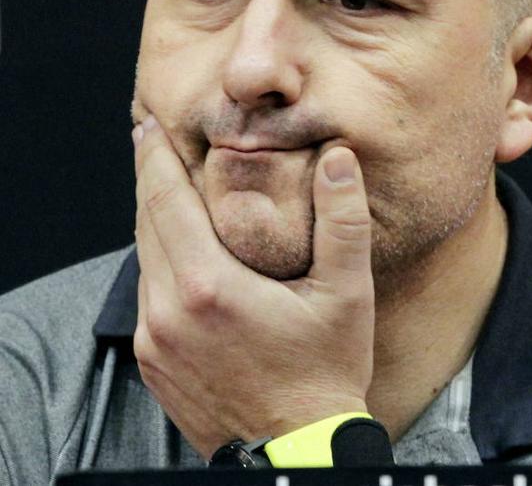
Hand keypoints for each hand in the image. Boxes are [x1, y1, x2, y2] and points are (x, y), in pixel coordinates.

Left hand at [131, 116, 374, 458]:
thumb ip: (342, 221)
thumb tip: (340, 159)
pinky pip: (148, 296)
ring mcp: (153, 340)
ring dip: (155, 223)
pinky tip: (185, 257)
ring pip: (144, 261)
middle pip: (145, 225)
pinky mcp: (152, 361)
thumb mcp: (346, 292)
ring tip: (172, 193)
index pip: (165, 201)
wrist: (296, 447)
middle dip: (150, 180)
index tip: (149, 125)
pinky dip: (162, 265)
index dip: (154, 158)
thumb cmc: (325, 371)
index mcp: (209, 286)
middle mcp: (167, 311)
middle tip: (155, 143)